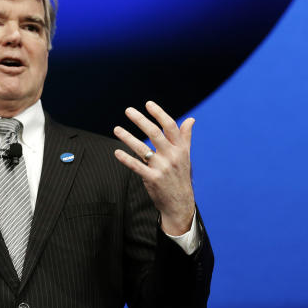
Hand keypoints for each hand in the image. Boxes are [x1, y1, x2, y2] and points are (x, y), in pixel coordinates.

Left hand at [113, 101, 195, 235]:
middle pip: (155, 133)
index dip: (159, 114)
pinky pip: (136, 166)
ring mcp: (162, 168)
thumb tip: (191, 119)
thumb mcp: (186, 156)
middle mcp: (172, 156)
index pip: (170, 126)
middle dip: (140, 120)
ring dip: (127, 137)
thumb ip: (185, 137)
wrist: (180, 203)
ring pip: (142, 148)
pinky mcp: (152, 179)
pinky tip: (117, 152)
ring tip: (116, 129)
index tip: (148, 104)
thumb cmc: (181, 177)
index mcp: (180, 149)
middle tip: (128, 110)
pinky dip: (126, 159)